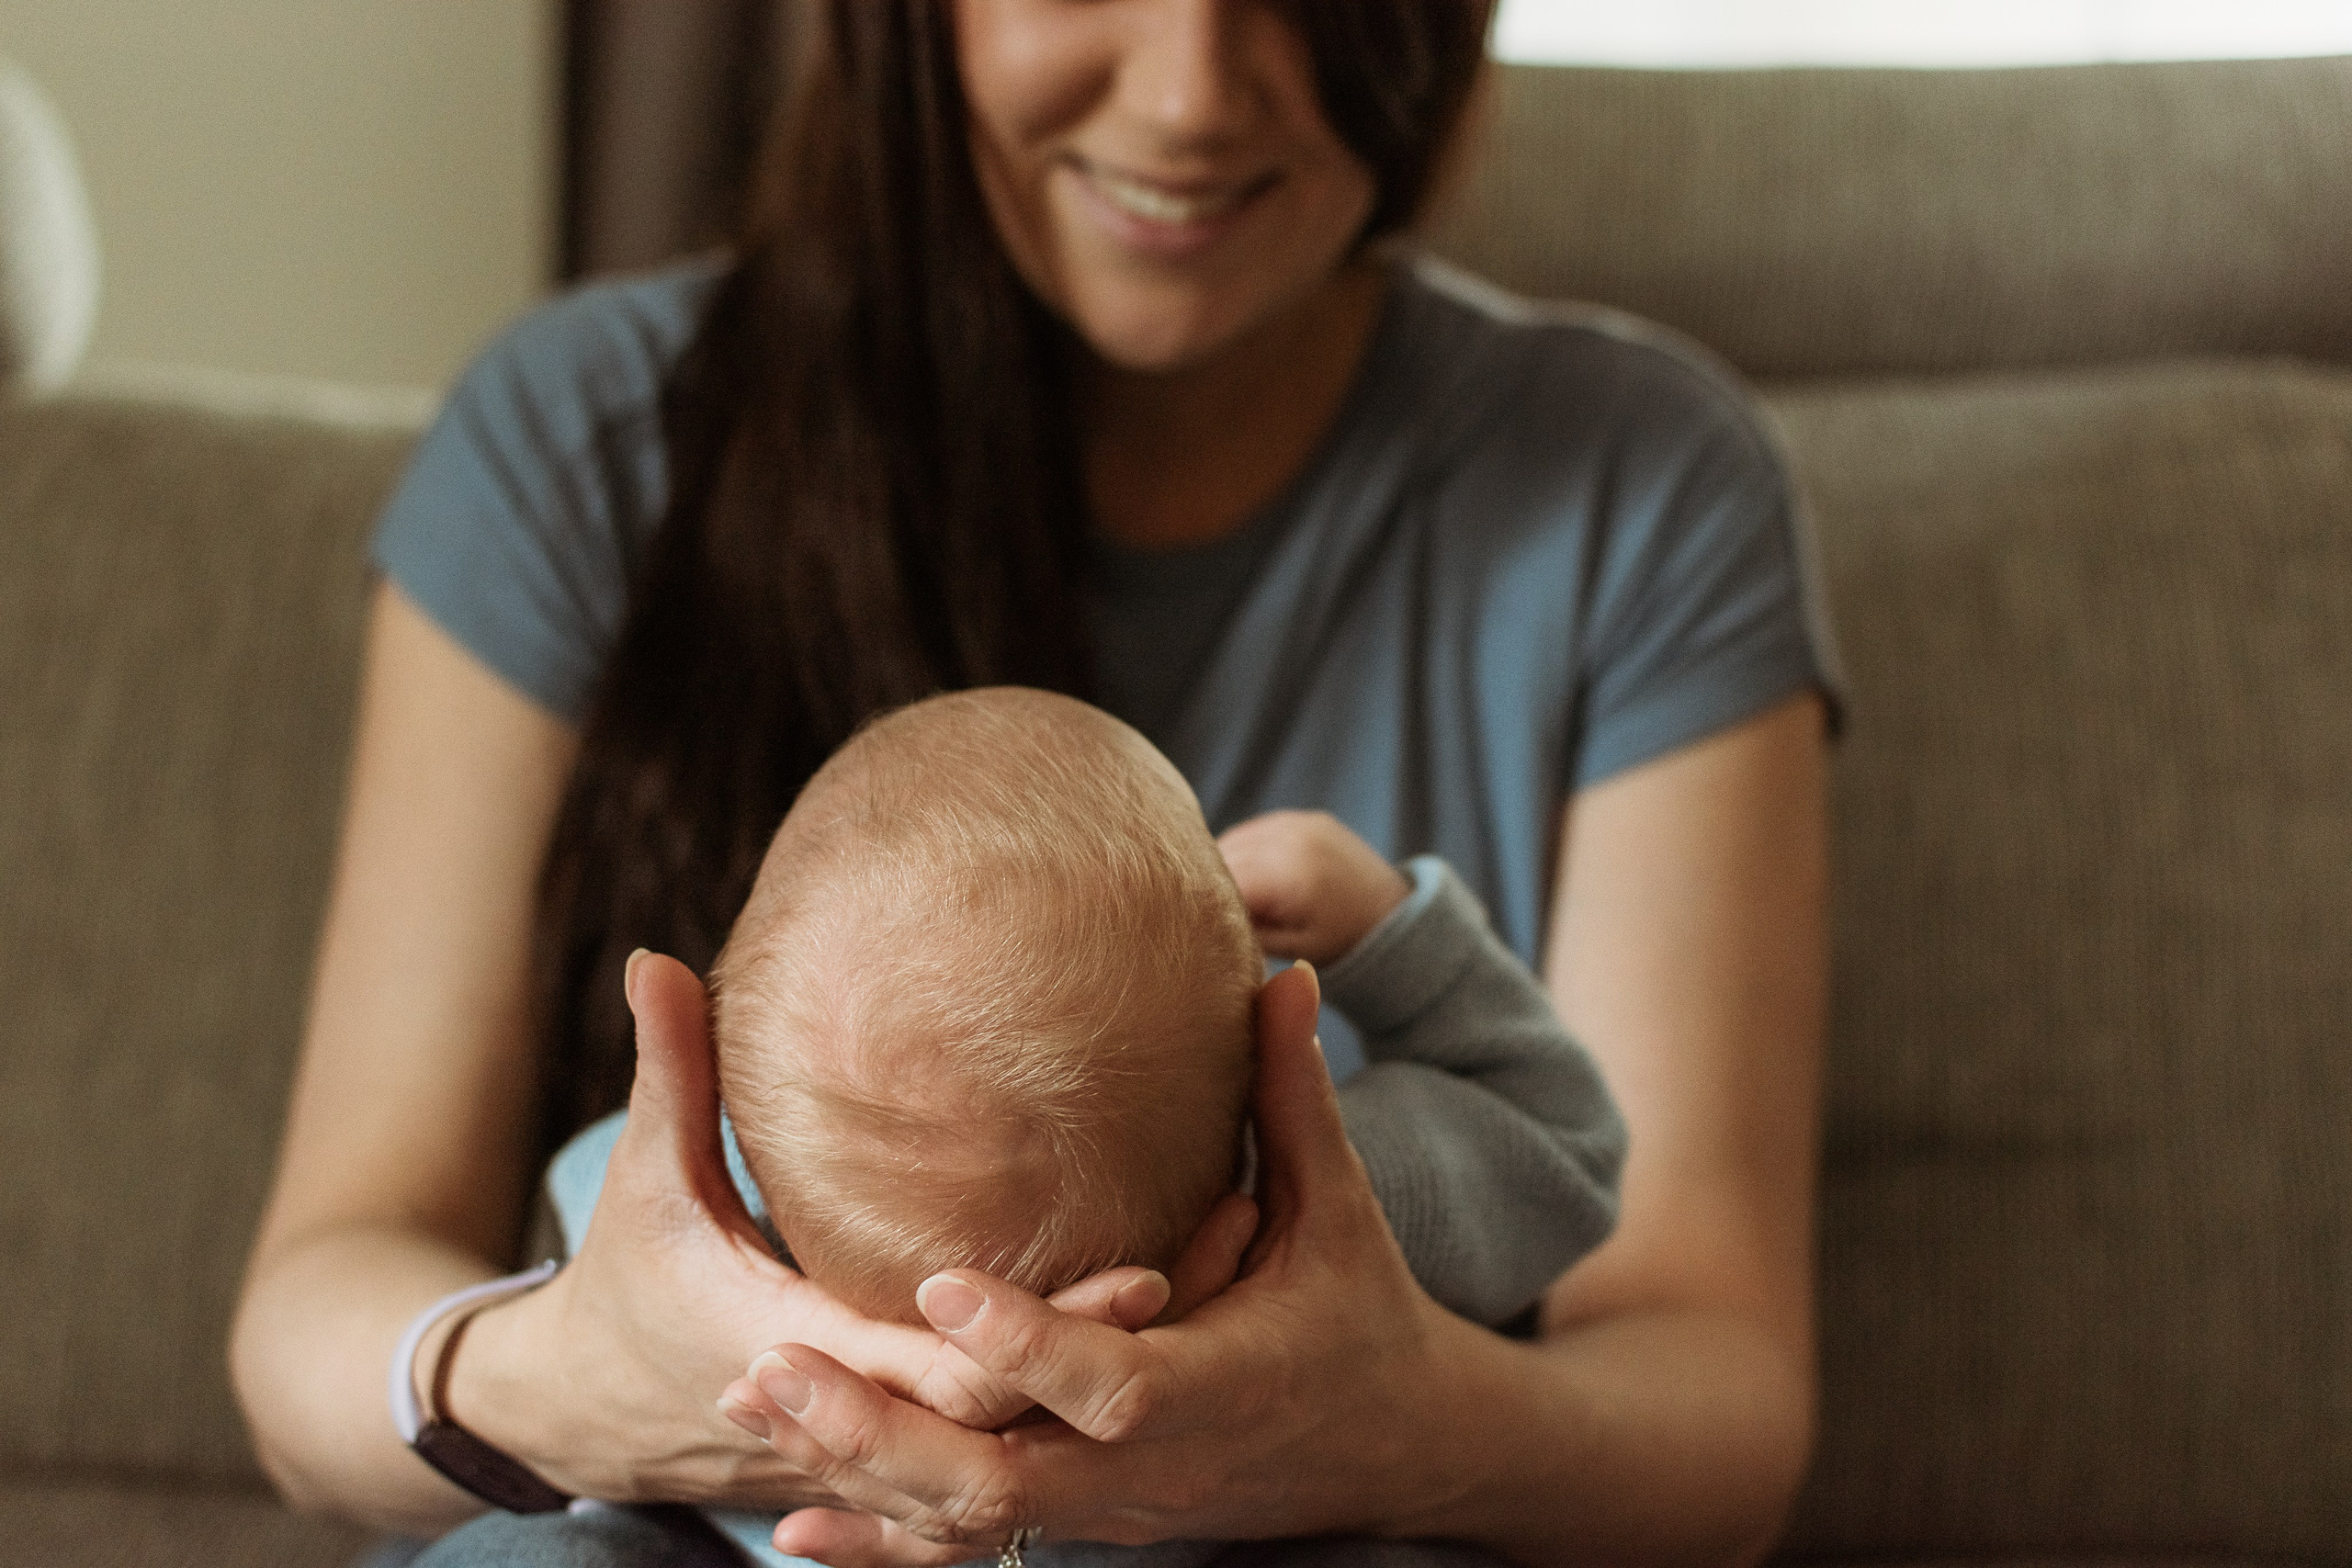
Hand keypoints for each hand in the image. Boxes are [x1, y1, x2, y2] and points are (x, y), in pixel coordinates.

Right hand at [454, 951, 1168, 1509]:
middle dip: (1115, 1352)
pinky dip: (1082, 1408)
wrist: (592, 1409)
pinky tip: (1166, 1331)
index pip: (943, 1372)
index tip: (1141, 1276)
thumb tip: (655, 954)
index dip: (1043, 1334)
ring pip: (1027, 1444)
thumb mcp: (644, 1181)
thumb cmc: (622, 1282)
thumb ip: (669, 1072)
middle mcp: (855, 1416)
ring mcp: (881, 1449)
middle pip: (1015, 1415)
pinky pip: (1008, 1451)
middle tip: (1219, 1262)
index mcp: (795, 1350)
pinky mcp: (899, 1453)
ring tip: (1227, 1274)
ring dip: (1119, 1379)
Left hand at [718, 963, 1463, 1564]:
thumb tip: (1283, 970)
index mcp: (1220, 1382)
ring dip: (857, 1471)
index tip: (933, 1284)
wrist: (1393, 1453)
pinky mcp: (1085, 1520)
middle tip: (767, 1363)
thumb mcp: (1338, 1208)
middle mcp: (1152, 1464)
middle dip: (881, 1430)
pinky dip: (880, 1545)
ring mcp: (1111, 1505)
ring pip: (969, 1520)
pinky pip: (971, 1549)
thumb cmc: (1363, 1311)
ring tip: (752, 1399)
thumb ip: (1294, 1097)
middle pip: (1003, 1476)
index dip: (1026, 1343)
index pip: (1113, 1380)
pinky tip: (789, 1525)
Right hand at [1218, 810, 1410, 963]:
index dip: (1202, 903)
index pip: (1219, 880)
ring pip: (1233, 839)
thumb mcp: (1292, 949)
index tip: (1198, 924)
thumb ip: (1246, 929)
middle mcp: (1289, 838)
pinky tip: (1255, 876)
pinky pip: (1256, 829)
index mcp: (1287, 875)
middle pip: (1222, 856)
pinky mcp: (1304, 817)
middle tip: (1211, 914)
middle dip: (1211, 884)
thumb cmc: (1342, 941)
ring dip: (1225, 865)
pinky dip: (1246, 850)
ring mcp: (1298, 822)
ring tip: (1235, 897)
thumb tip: (1203, 917)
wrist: (1394, 913)